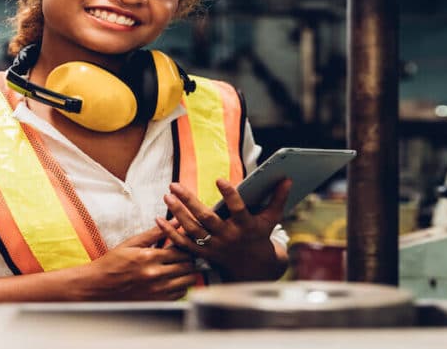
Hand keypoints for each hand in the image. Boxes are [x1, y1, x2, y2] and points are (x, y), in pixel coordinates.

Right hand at [68, 224, 198, 300]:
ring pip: (188, 280)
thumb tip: (175, 220)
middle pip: (188, 265)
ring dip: (189, 272)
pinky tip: (174, 279)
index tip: (184, 243)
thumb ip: (156, 232)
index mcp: (149, 257)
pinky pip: (181, 294)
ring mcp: (157, 290)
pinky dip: (182, 285)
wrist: (97, 286)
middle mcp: (155, 275)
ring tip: (181, 267)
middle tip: (186, 254)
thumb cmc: (112, 264)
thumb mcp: (132, 243)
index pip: (181, 249)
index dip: (186, 245)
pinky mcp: (157, 301)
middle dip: (190, 258)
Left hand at [156, 178, 290, 281]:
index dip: (230, 195)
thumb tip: (288, 178)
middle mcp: (229, 236)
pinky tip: (159, 219)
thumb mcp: (271, 219)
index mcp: (246, 226)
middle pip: (207, 218)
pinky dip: (170, 234)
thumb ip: (278, 198)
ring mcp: (214, 246)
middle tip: (175, 185)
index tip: (220, 179)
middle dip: (189, 202)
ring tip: (167, 196)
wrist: (252, 268)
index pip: (238, 209)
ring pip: (192, 230)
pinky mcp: (204, 254)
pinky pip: (184, 244)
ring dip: (177, 213)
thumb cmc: (259, 236)